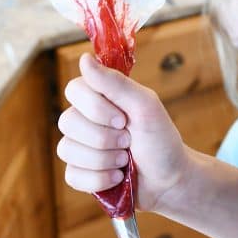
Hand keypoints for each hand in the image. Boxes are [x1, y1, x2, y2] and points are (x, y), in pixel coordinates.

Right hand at [57, 54, 188, 210]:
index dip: (95, 107)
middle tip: (128, 140)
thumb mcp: (145, 106)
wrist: (170, 179)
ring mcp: (78, 148)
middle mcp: (83, 120)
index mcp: (97, 98)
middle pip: (67, 121)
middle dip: (105, 137)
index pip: (73, 89)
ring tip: (125, 160)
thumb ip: (115, 82)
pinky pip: (72, 175)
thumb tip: (84, 58)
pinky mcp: (79, 173)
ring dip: (104, 159)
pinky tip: (116, 177)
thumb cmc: (160, 139)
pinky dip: (99, 179)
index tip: (123, 118)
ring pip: (67, 150)